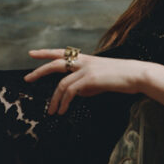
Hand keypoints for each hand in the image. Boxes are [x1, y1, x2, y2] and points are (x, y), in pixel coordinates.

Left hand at [24, 49, 147, 114]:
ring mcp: (87, 69)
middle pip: (55, 63)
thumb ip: (87, 84)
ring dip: (54, 99)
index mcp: (87, 59)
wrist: (136, 75)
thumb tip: (76, 93)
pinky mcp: (90, 79)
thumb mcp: (101, 79)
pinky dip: (64, 102)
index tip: (32, 53)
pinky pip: (70, 91)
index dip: (46, 52)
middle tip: (27, 79)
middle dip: (39, 71)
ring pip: (61, 83)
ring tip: (52, 111)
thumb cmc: (123, 77)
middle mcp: (85, 61)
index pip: (62, 53)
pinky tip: (63, 110)